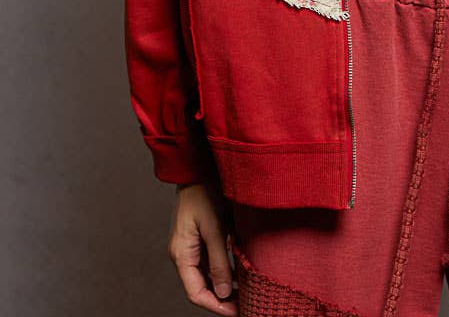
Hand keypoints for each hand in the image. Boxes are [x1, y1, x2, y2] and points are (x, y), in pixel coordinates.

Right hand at [168, 182, 237, 313]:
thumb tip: (222, 293)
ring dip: (224, 286)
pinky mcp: (199, 238)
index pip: (196, 293)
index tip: (237, 312)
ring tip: (245, 293)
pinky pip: (209, 262)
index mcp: (181, 254)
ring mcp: (190, 246)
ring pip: (206, 276)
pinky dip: (223, 271)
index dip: (216, 306)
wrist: (198, 167)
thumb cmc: (204, 193)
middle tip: (245, 305)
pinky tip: (239, 274)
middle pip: (201, 287)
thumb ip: (219, 261)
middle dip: (222, 300)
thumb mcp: (215, 228)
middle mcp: (183, 254)